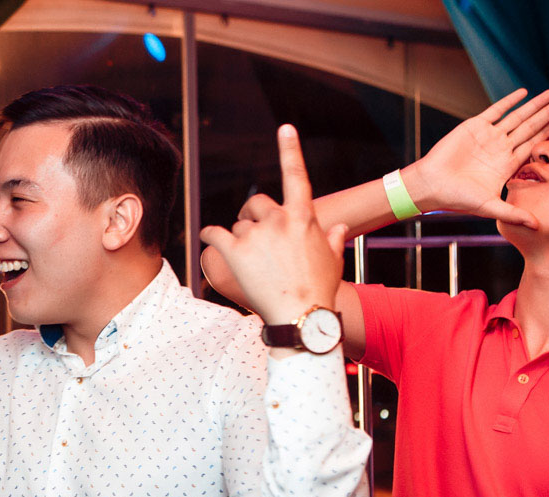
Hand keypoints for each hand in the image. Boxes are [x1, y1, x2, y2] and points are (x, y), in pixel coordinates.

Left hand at [200, 125, 347, 324]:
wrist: (302, 316)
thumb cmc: (321, 291)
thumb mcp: (334, 260)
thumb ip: (333, 239)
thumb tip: (337, 228)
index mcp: (304, 217)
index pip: (296, 175)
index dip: (290, 150)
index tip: (285, 128)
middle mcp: (279, 219)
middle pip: (256, 203)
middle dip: (253, 217)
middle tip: (255, 238)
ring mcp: (256, 234)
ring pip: (238, 225)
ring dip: (239, 238)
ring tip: (250, 264)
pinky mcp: (235, 251)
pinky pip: (215, 233)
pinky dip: (210, 236)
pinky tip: (211, 242)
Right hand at [404, 88, 548, 227]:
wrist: (431, 185)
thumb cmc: (457, 199)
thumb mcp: (489, 207)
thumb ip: (514, 214)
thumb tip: (538, 227)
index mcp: (505, 164)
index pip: (532, 144)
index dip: (548, 133)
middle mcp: (499, 148)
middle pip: (530, 127)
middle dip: (548, 113)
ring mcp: (488, 137)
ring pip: (517, 117)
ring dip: (534, 105)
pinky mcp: (474, 127)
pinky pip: (496, 111)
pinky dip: (509, 101)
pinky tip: (523, 93)